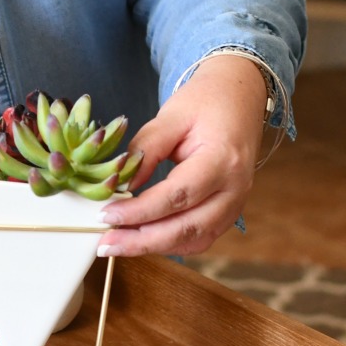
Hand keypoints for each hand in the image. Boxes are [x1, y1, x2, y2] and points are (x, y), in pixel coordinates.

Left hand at [96, 55, 267, 256]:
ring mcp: (235, 204)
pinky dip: (169, 244)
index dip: (140, 211)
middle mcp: (234, 189)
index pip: (178, 195)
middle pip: (187, 227)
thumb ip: (145, 149)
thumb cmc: (206, 102)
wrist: (241, 98)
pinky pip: (199, 238)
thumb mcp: (171, 116)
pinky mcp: (229, 212)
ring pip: (194, 240)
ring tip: (117, 244)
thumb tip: (122, 186)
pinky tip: (141, 240)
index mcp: (222, 160)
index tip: (107, 214)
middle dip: (142, 241)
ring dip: (153, 247)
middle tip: (105, 243)